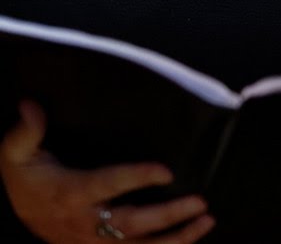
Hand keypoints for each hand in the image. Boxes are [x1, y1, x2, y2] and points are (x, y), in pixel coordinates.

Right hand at [0, 101, 213, 243]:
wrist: (19, 210)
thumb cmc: (26, 176)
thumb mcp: (17, 153)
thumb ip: (26, 132)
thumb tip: (31, 106)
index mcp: (71, 193)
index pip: (109, 185)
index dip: (137, 178)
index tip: (166, 171)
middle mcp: (86, 221)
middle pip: (130, 223)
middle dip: (167, 215)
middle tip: (200, 202)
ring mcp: (93, 240)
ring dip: (176, 237)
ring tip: (207, 221)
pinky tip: (191, 237)